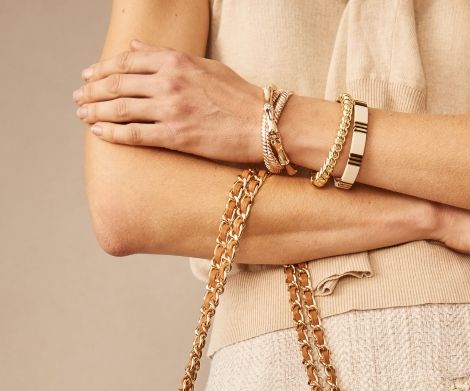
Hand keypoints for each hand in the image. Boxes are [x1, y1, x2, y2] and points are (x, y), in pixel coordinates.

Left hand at [73, 38, 262, 162]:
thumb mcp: (203, 65)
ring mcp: (171, 109)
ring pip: (121, 108)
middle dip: (93, 91)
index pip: (127, 61)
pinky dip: (113, 133)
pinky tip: (98, 133)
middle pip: (118, 83)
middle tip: (78, 98)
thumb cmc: (239, 96)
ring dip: (97, 112)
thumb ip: (167, 56)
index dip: (102, 69)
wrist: (263, 123)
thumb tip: (136, 48)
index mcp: (175, 61)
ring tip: (83, 115)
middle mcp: (168, 82)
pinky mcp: (176, 136)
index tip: (88, 76)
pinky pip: (135, 134)